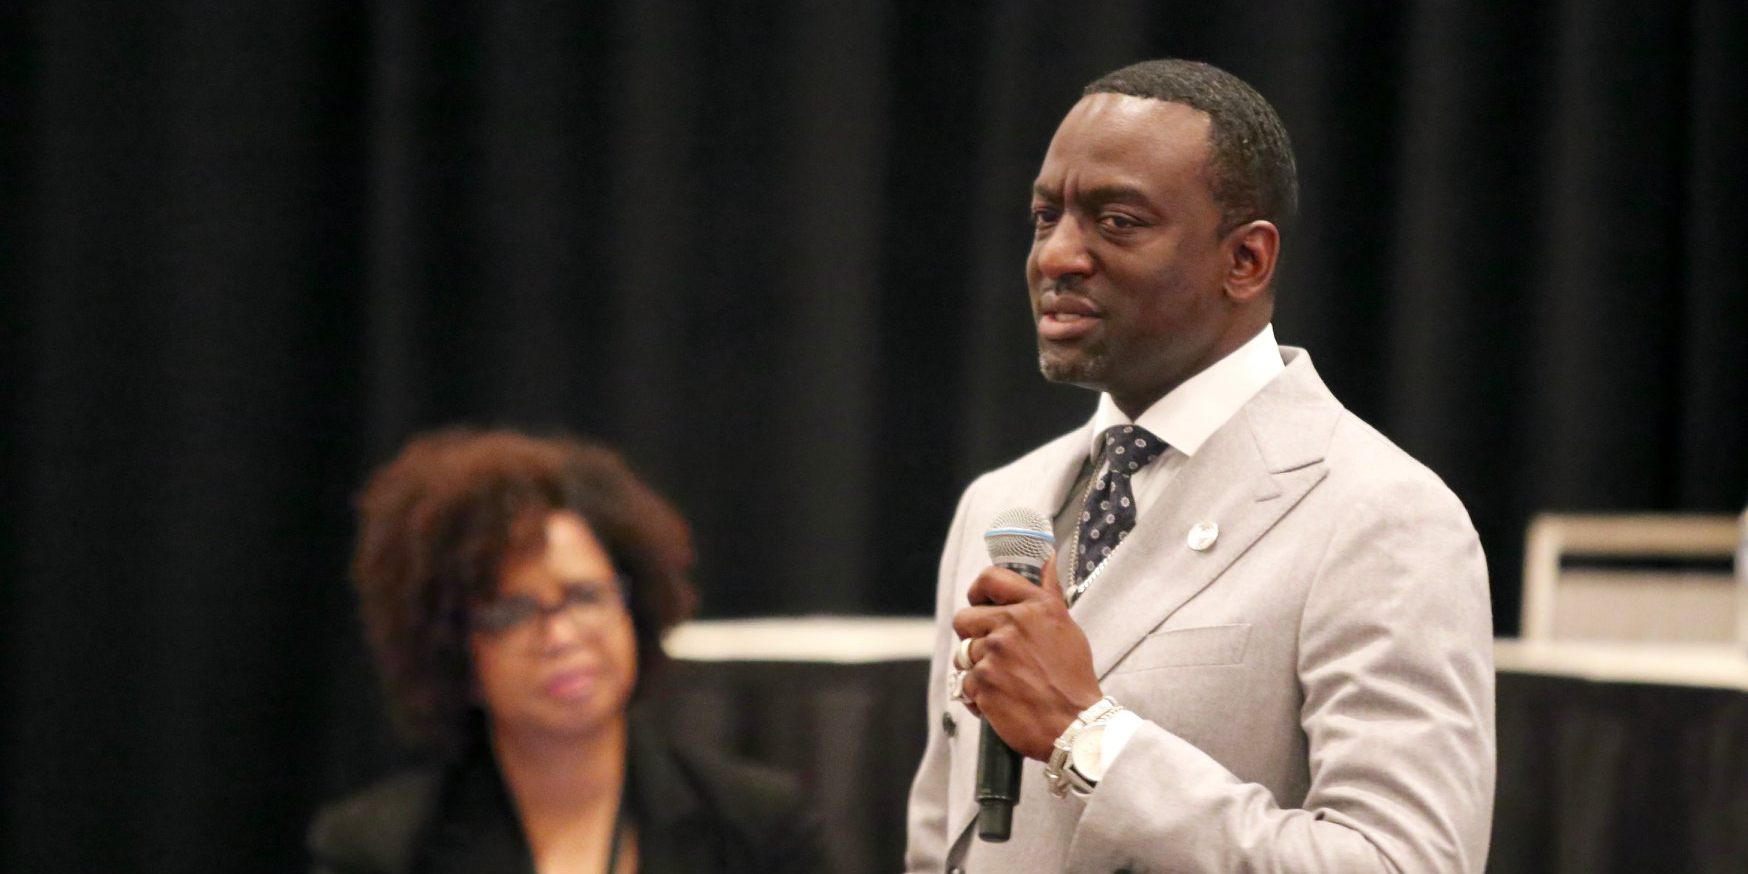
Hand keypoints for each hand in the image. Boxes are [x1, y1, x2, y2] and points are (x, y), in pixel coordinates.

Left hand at [952, 553, 1101, 759]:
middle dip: (972, 636)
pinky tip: (1002, 701)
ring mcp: (994, 653)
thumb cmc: (1074, 679)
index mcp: (1035, 607)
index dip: (978, 590)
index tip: (979, 601)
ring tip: (1002, 682)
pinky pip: (965, 684)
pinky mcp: (981, 682)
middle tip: (991, 652)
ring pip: (962, 655)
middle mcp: (1012, 625)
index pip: (991, 579)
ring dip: (976, 669)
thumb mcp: (1067, 629)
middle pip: (964, 618)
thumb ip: (1048, 595)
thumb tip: (1046, 562)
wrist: (1075, 726)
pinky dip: (979, 696)